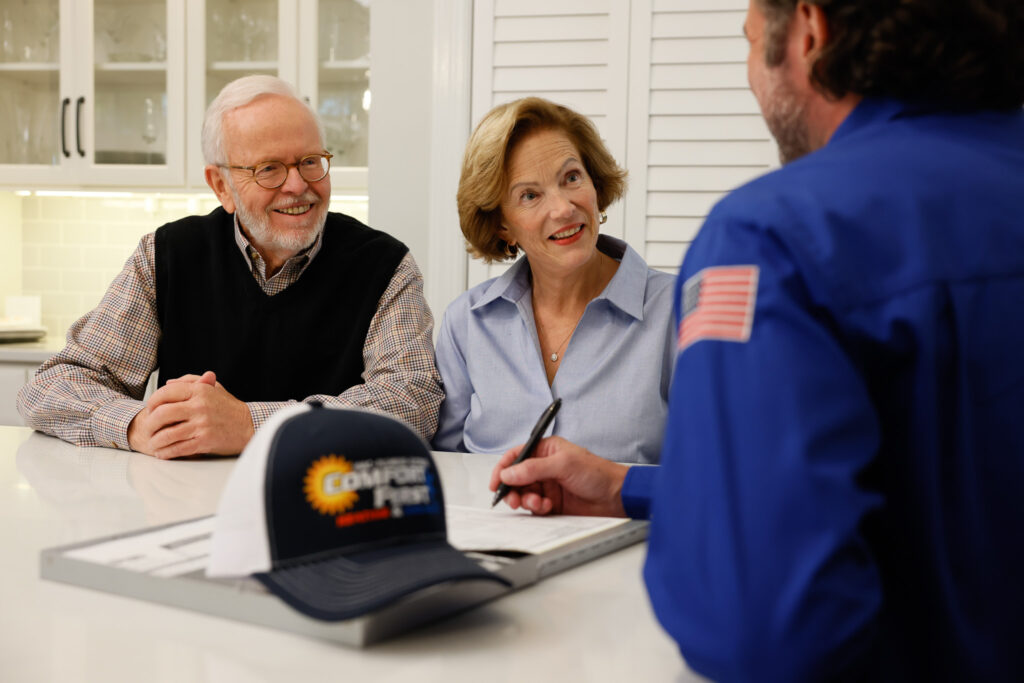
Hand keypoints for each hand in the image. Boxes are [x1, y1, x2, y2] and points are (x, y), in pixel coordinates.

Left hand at [127, 371, 253, 458]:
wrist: (250, 426)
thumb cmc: (230, 407)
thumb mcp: (214, 388)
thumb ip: (191, 381)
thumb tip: (168, 383)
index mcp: (200, 391)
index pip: (166, 392)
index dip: (152, 401)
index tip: (150, 409)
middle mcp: (200, 406)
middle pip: (162, 413)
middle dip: (150, 423)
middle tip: (147, 429)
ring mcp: (202, 425)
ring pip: (168, 434)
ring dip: (156, 441)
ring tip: (153, 444)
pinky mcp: (205, 441)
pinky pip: (179, 448)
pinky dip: (167, 453)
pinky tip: (163, 453)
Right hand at [489, 436, 627, 516]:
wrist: (615, 497)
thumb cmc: (597, 473)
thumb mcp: (563, 465)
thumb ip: (533, 469)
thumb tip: (509, 472)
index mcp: (546, 450)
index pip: (516, 456)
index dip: (503, 468)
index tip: (497, 482)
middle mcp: (544, 467)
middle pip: (516, 477)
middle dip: (512, 488)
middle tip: (513, 498)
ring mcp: (547, 486)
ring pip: (523, 493)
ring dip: (525, 500)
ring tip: (535, 503)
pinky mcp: (551, 503)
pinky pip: (533, 507)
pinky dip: (536, 509)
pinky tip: (546, 507)